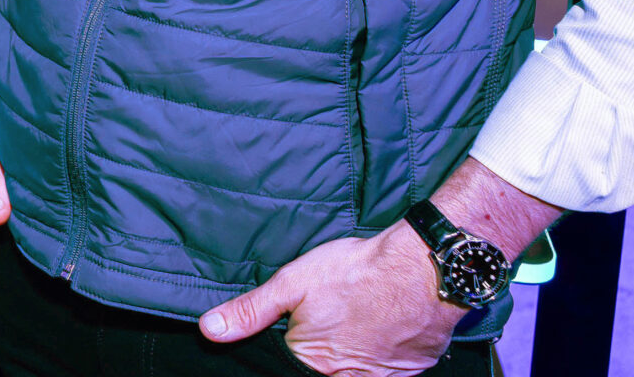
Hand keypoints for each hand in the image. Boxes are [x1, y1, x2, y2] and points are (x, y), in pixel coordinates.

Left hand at [198, 223, 457, 376]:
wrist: (423, 266)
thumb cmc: (357, 271)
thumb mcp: (293, 283)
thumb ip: (252, 311)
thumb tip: (210, 330)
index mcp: (315, 363)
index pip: (295, 366)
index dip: (299, 347)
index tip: (311, 329)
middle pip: (328, 370)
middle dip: (329, 349)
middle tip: (340, 317)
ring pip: (361, 370)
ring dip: (358, 350)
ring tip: (361, 318)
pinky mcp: (414, 367)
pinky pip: (392, 368)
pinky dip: (387, 351)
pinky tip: (386, 324)